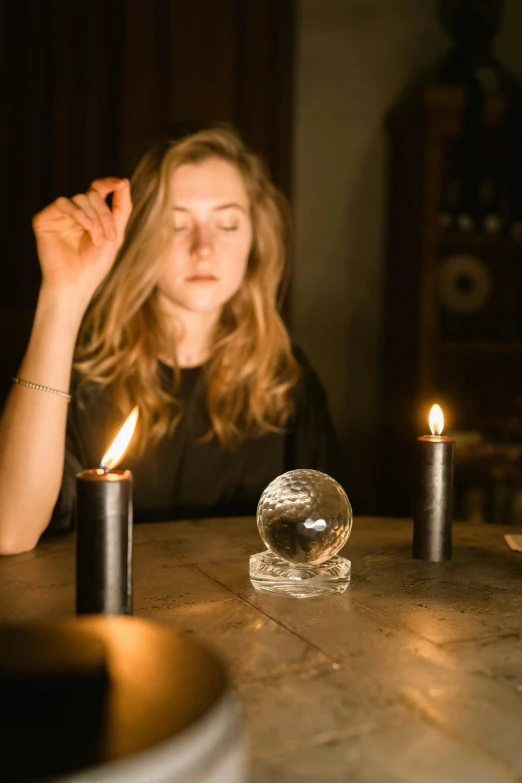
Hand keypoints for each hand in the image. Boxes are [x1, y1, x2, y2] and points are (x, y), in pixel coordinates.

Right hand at [32, 177, 132, 305]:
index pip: (98, 190)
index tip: (121, 183)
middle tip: (109, 237)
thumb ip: (121, 208)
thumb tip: (124, 181)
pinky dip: (78, 214)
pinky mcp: (44, 219)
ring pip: (80, 198)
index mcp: (90, 216)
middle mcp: (74, 213)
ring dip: (94, 218)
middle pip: (92, 195)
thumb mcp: (115, 235)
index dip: (109, 183)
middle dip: (105, 214)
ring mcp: (59, 216)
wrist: (76, 283)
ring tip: (97, 240)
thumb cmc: (96, 265)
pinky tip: (86, 229)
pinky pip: (62, 203)